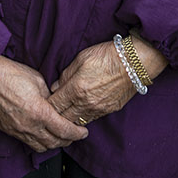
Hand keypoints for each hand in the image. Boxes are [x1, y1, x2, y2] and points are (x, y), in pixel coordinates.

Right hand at [0, 56, 88, 151]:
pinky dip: (38, 141)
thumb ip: (51, 97)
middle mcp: (28, 125)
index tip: (84, 132)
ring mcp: (16, 130)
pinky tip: (42, 133)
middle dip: (67, 140)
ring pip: (39, 147)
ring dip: (52, 143)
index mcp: (40, 112)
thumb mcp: (40, 82)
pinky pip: (26, 142)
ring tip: (60, 136)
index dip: (77, 133)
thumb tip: (58, 105)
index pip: (64, 131)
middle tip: (75, 134)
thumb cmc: (13, 74)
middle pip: (54, 143)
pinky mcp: (7, 130)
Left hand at [48, 35, 169, 126]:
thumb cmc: (109, 55)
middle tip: (48, 114)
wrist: (136, 61)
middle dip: (53, 117)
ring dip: (68, 120)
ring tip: (62, 117)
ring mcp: (98, 109)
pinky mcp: (109, 110)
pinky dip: (82, 118)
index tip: (41, 104)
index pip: (52, 106)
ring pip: (76, 122)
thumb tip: (56, 87)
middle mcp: (85, 103)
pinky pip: (90, 119)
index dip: (44, 107)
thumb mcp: (82, 58)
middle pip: (62, 119)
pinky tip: (79, 112)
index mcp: (76, 89)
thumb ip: (65, 74)